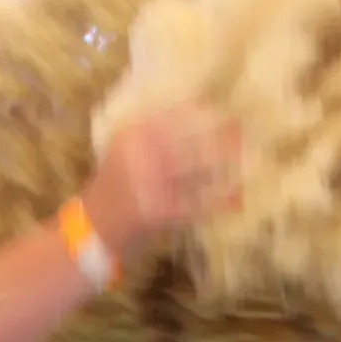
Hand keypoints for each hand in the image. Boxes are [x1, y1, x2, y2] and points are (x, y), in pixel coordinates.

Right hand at [82, 104, 242, 258]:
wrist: (93, 230)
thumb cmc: (117, 189)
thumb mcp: (127, 151)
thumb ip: (156, 133)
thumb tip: (205, 116)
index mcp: (132, 134)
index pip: (174, 114)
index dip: (204, 113)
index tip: (226, 111)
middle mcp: (138, 154)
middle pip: (190, 139)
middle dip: (222, 137)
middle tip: (244, 135)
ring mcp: (148, 183)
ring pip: (198, 169)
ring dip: (226, 167)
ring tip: (248, 163)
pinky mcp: (157, 212)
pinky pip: (198, 203)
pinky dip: (220, 202)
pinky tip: (237, 200)